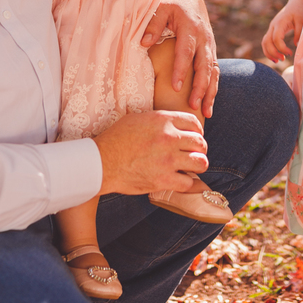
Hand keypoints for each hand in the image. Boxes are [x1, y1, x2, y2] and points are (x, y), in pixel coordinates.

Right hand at [93, 110, 207, 195]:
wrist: (101, 162)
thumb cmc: (115, 139)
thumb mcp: (136, 119)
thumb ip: (157, 120)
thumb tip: (170, 123)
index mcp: (163, 120)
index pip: (194, 122)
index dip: (198, 131)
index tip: (195, 136)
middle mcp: (169, 138)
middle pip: (200, 142)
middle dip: (200, 148)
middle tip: (193, 153)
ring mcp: (167, 160)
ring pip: (201, 162)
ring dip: (198, 165)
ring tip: (191, 167)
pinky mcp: (163, 179)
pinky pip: (188, 183)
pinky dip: (187, 183)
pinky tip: (180, 180)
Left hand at [141, 0, 218, 117]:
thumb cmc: (172, 4)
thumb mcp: (161, 8)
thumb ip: (153, 24)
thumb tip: (144, 43)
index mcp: (190, 28)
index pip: (186, 52)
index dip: (181, 70)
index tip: (175, 88)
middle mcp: (204, 39)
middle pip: (204, 66)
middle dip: (200, 88)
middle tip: (193, 106)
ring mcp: (210, 46)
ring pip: (213, 72)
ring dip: (210, 93)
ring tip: (205, 113)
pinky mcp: (211, 52)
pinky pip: (215, 73)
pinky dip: (213, 89)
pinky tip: (208, 106)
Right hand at [262, 1, 302, 62]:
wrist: (296, 2)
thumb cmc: (299, 10)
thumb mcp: (302, 20)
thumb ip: (299, 32)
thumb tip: (296, 46)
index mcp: (279, 23)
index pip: (276, 38)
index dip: (282, 48)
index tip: (290, 53)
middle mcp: (273, 26)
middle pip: (267, 42)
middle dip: (273, 53)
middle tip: (283, 59)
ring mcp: (271, 28)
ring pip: (264, 42)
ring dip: (269, 53)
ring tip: (278, 61)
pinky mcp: (273, 30)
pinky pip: (267, 41)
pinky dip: (269, 50)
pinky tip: (276, 56)